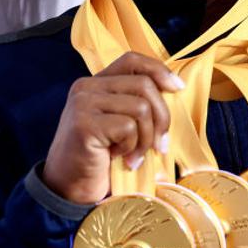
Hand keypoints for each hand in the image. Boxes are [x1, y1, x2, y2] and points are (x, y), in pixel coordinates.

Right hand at [42, 51, 181, 204]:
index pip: (132, 60)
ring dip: (146, 138)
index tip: (177, 88)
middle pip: (144, 85)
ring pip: (140, 108)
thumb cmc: (101, 156)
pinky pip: (128, 128)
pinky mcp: (84, 124)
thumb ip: (136, 101)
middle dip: (161, 118)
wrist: (70, 187)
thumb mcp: (119, 122)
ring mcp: (83, 104)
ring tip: (134, 155)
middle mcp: (86, 87)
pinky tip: (119, 158)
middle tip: (159, 145)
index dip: (159, 71)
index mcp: (95, 83)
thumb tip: (174, 87)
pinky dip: (131, 147)